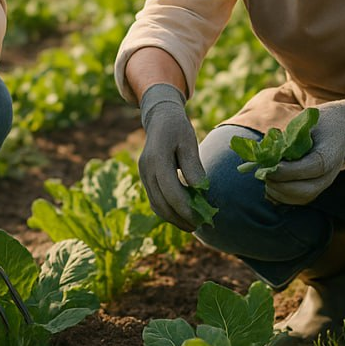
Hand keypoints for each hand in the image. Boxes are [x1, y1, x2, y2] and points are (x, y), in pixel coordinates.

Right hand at [137, 83, 206, 230]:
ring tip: (192, 225)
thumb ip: (193, 167)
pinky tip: (182, 215)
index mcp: (157, 159)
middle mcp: (146, 169)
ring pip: (156, 204)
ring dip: (173, 218)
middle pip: (161, 202)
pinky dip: (167, 210)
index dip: (185, 208)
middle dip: (180, 218)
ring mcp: (143, 174)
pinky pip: (155, 199)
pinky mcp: (145, 178)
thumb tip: (201, 191)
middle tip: (199, 227)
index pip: (171, 191)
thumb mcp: (189, 142)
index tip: (201, 218)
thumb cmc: (178, 129)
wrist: (160, 118)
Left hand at [265, 96, 344, 205]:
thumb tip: (266, 152)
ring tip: (266, 179)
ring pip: (302, 198)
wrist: (341, 128)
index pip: (312, 168)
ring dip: (279, 193)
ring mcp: (324, 182)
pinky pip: (300, 199)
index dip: (288, 171)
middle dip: (280, 185)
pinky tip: (271, 186)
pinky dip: (283, 197)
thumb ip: (289, 138)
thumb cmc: (319, 122)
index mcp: (329, 153)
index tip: (270, 167)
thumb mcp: (306, 122)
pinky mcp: (318, 187)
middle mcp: (329, 173)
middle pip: (306, 190)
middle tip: (263, 174)